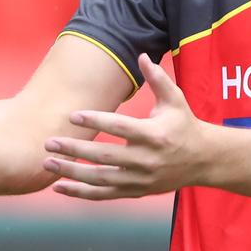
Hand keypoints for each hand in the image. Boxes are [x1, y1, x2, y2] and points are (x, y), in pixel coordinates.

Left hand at [43, 53, 207, 199]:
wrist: (202, 159)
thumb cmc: (184, 124)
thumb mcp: (175, 100)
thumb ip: (157, 78)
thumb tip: (142, 55)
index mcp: (155, 135)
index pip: (121, 128)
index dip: (96, 121)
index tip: (73, 116)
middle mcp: (146, 160)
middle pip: (104, 156)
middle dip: (75, 149)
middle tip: (49, 141)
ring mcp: (140, 179)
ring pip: (100, 179)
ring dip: (71, 173)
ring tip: (48, 163)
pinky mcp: (135, 191)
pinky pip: (103, 195)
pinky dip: (80, 193)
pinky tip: (58, 186)